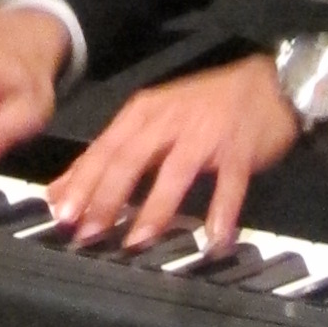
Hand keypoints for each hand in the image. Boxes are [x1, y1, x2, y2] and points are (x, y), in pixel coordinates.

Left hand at [46, 53, 302, 253]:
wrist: (267, 84)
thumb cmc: (205, 106)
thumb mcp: (153, 121)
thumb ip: (111, 154)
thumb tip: (62, 189)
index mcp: (144, 113)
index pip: (105, 148)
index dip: (81, 182)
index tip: (60, 214)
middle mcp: (170, 120)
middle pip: (131, 158)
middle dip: (106, 197)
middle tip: (88, 233)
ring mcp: (205, 133)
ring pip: (174, 171)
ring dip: (154, 208)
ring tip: (137, 242)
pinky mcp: (239, 148)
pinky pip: (229, 184)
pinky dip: (221, 212)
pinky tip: (213, 241)